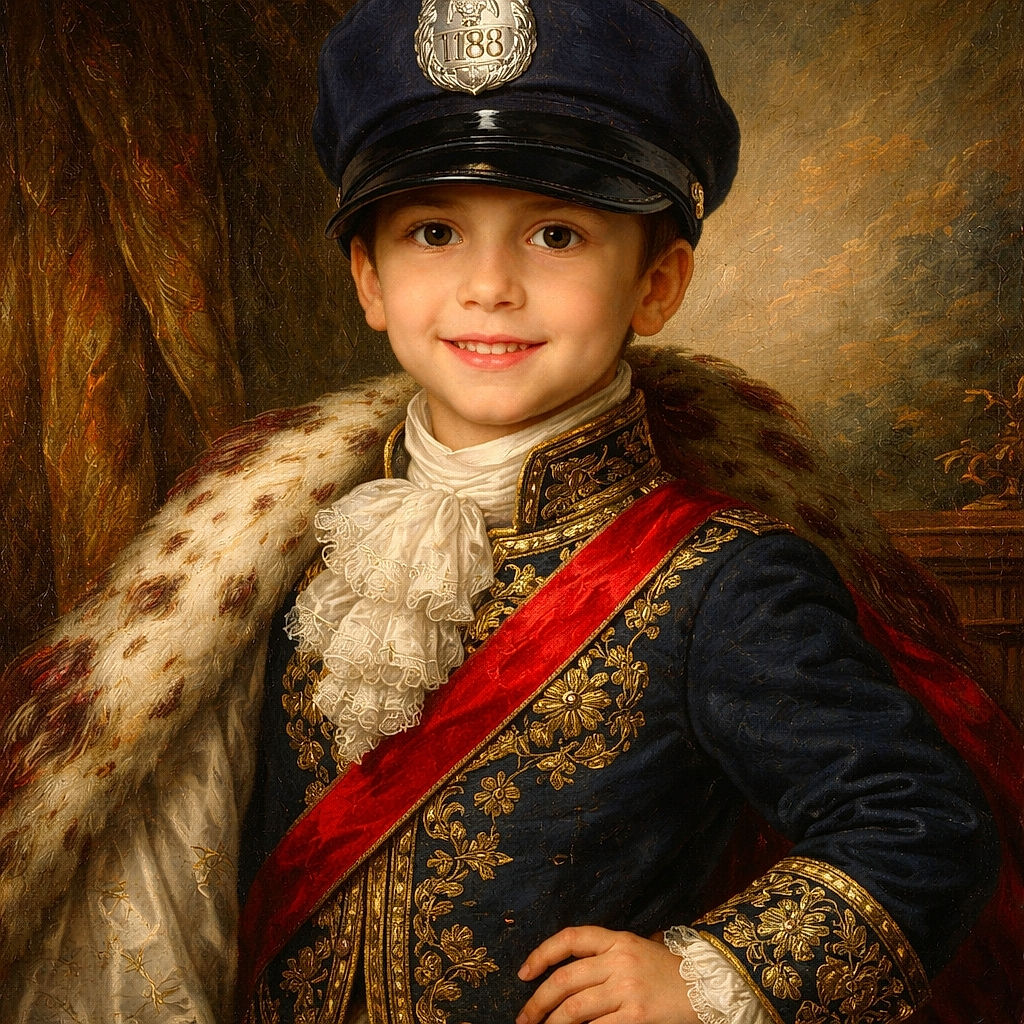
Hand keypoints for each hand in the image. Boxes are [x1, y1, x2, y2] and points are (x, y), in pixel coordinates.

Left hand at [516, 925, 699, 1023]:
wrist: (708, 986)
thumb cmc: (667, 971)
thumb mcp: (635, 949)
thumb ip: (603, 956)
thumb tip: (563, 977)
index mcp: (616, 939)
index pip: (569, 939)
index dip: (541, 954)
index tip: (523, 973)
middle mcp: (618, 960)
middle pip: (564, 979)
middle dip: (538, 1001)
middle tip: (524, 1018)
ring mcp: (627, 989)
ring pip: (574, 1008)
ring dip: (552, 1023)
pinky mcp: (637, 1016)